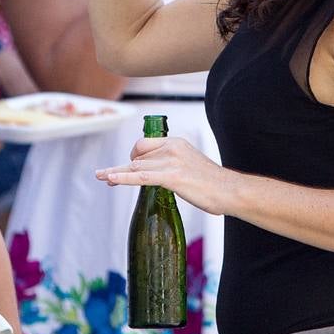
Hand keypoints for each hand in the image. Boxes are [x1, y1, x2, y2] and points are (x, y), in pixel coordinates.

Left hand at [96, 136, 230, 215]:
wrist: (230, 191)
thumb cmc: (213, 183)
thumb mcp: (191, 165)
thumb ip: (174, 165)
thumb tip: (162, 174)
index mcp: (176, 143)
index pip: (145, 144)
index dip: (132, 154)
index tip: (125, 164)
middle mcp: (172, 148)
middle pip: (137, 155)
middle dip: (122, 166)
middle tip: (108, 176)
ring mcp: (171, 162)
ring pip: (136, 166)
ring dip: (117, 172)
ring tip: (103, 177)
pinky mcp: (171, 177)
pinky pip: (140, 176)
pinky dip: (122, 177)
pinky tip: (110, 179)